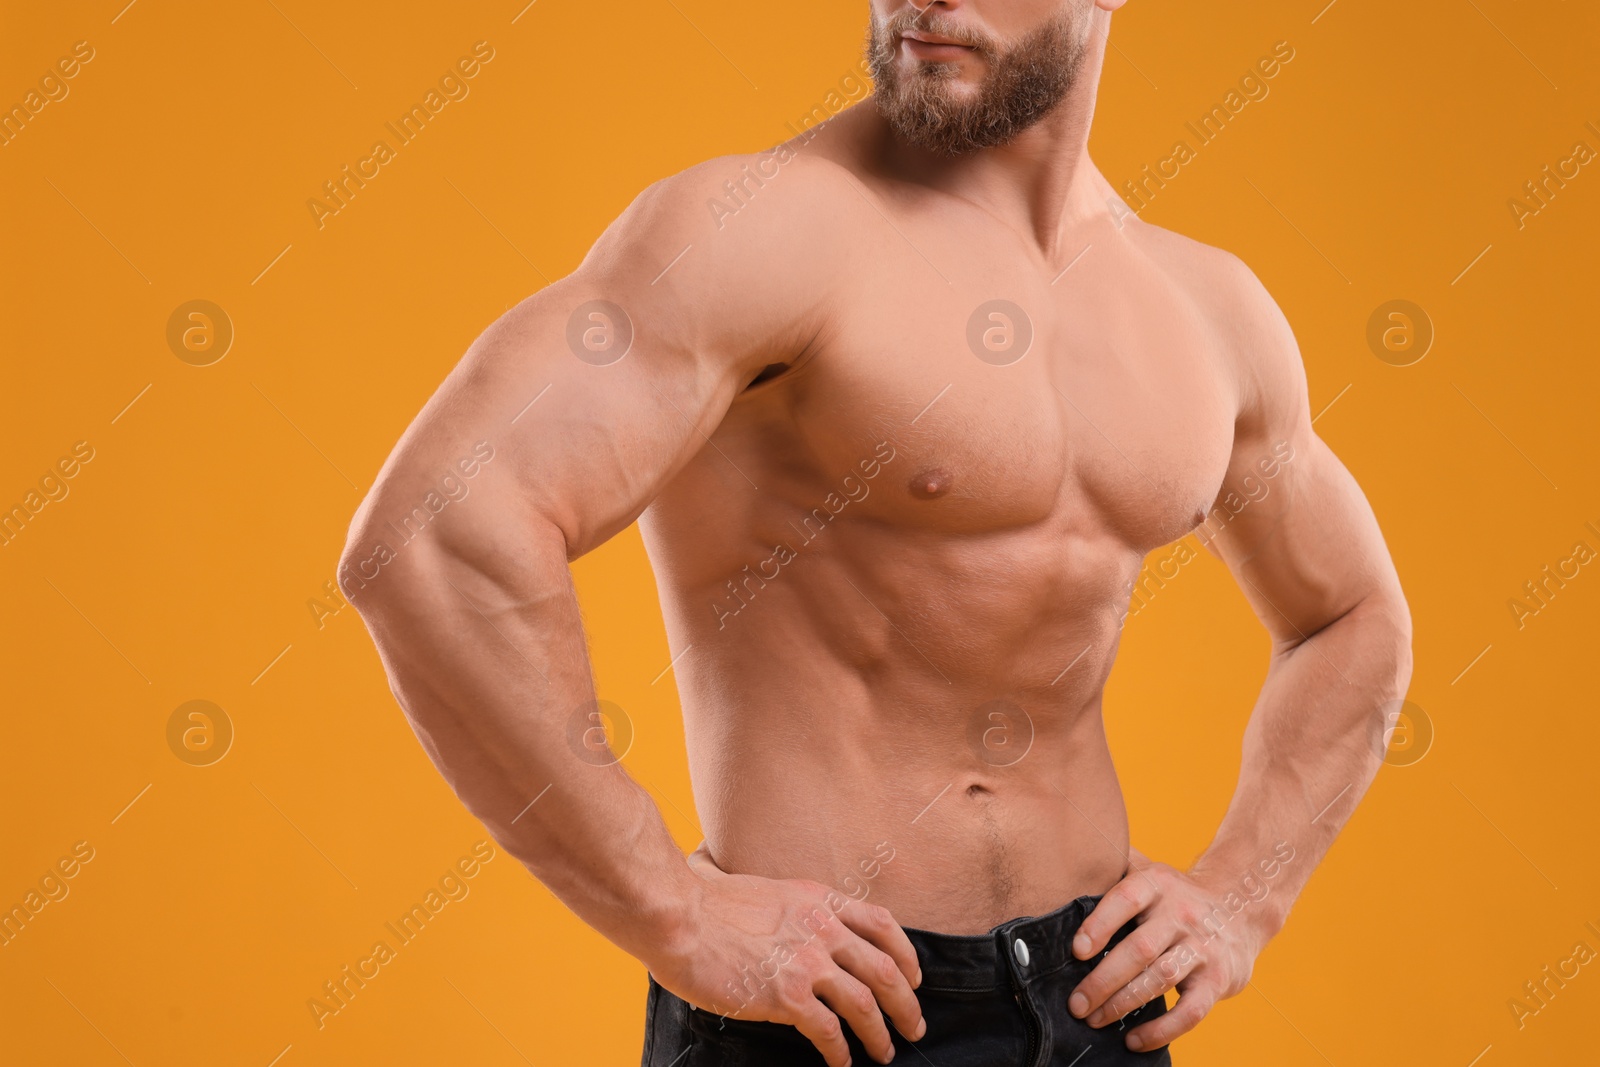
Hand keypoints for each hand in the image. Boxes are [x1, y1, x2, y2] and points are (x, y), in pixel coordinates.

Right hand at [645, 842, 926, 1066]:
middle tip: (915, 1026)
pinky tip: (841, 1063)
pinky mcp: (786, 995)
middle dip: (907, 1003)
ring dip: (881, 1034)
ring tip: (885, 1053)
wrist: (678, 918)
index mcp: (819, 899)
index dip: (906, 954)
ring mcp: (807, 961)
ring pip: (865, 1004)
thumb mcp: (767, 891)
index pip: (883, 924)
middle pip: (885, 969)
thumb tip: (793, 923)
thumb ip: (792, 909)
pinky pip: (828, 1031)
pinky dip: (840, 1052)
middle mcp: (822, 927)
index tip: (915, 977)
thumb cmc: (706, 905)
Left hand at [1066, 850, 1268, 1051]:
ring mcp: (1203, 947)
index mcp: (1158, 884)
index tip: (1076, 952)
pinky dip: (1161, 1030)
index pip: (1126, 899)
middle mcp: (1182, 913)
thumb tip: (1062, 860)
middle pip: (1139, 949)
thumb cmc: (1176, 895)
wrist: (1242, 906)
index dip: (1100, 925)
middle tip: (1075, 1004)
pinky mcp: (1220, 979)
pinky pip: (1190, 1011)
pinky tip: (1133, 1040)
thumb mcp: (1150, 870)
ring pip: (1160, 979)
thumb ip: (1113, 866)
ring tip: (1093, 1019)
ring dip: (1123, 1003)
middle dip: (1102, 980)